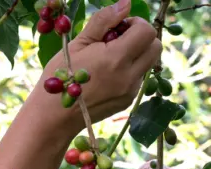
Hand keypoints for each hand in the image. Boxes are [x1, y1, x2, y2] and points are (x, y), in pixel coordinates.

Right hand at [36, 0, 161, 135]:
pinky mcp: (128, 101)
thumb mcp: (78, 43)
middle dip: (141, 37)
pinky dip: (129, 70)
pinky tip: (107, 74)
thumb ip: (104, 21)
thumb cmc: (60, 75)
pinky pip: (138, 78)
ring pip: (149, 63)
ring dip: (137, 53)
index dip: (135, 23)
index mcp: (116, 59)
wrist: (55, 115)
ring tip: (111, 57)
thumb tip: (126, 4)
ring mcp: (130, 91)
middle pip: (155, 46)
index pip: (146, 31)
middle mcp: (129, 76)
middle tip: (118, 39)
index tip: (119, 27)